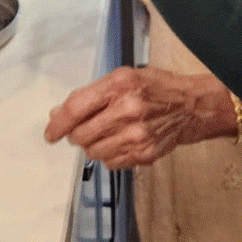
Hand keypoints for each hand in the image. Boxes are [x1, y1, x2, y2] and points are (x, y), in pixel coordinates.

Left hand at [44, 66, 237, 169]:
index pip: (77, 107)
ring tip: (107, 133)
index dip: (58, 123)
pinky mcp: (144, 154)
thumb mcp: (123, 78)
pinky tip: (121, 141)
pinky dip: (109, 155)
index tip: (50, 133)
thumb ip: (90, 94)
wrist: (191, 106)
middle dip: (76, 135)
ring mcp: (137, 135)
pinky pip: (111, 163)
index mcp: (120, 85)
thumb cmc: (155, 88)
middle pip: (81, 134)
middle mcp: (128, 110)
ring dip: (93, 146)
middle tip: (84, 129)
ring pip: (94, 152)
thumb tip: (57, 114)